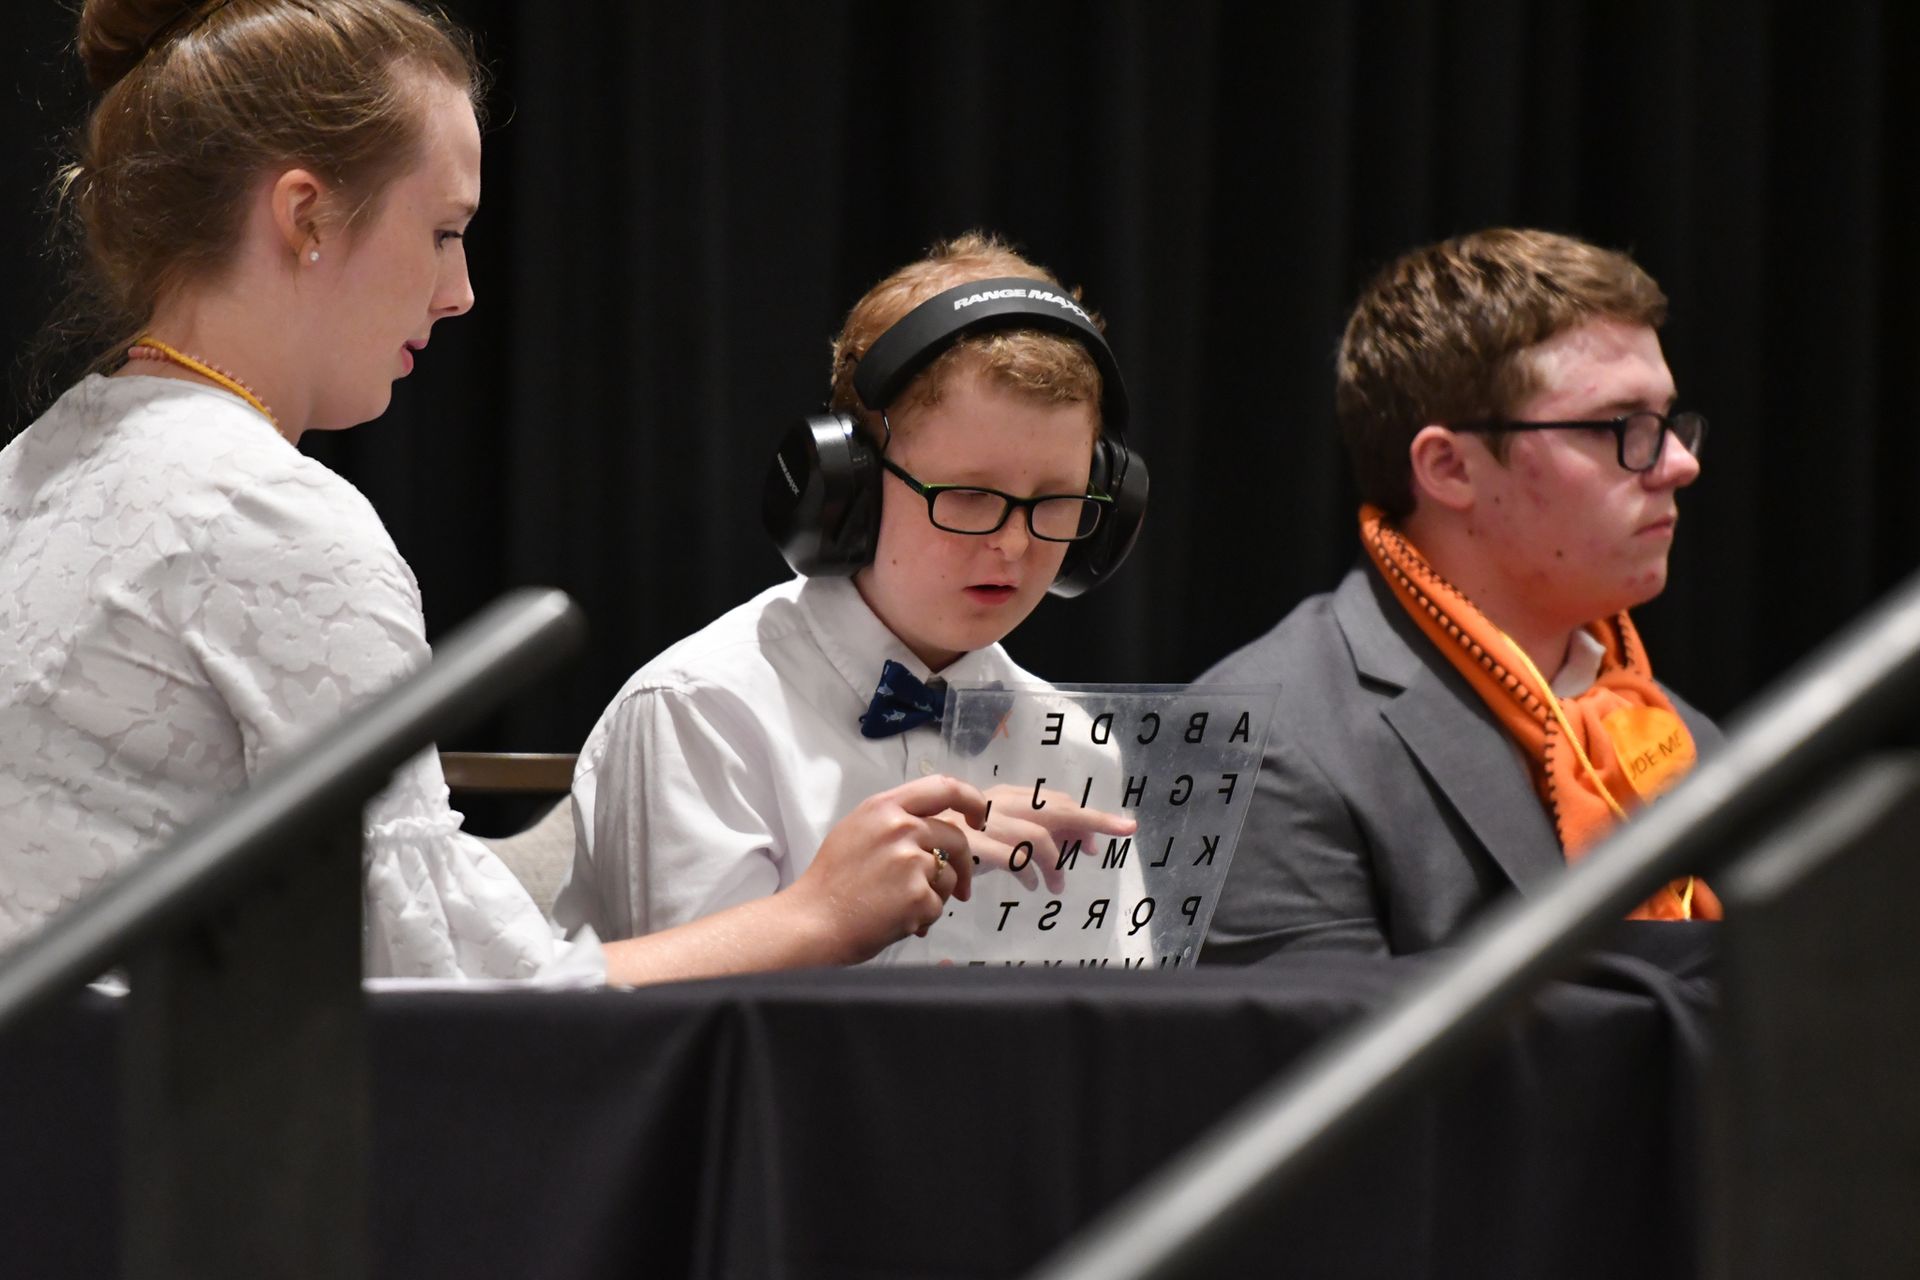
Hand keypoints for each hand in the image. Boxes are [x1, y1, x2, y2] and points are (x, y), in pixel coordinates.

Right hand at [786, 774, 987, 963]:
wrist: (813, 921)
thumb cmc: (832, 881)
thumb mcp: (857, 830)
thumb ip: (895, 821)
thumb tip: (934, 826)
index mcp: (884, 808)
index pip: (944, 788)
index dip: (971, 800)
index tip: (979, 817)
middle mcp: (901, 828)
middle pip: (956, 838)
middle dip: (963, 865)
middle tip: (961, 887)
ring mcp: (911, 862)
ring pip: (949, 876)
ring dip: (934, 894)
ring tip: (901, 906)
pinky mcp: (918, 896)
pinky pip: (938, 906)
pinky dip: (924, 917)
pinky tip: (897, 920)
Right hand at [957, 785, 1137, 893]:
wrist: (905, 848)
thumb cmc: (950, 845)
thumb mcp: (991, 835)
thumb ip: (1028, 836)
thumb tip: (1080, 842)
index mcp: (1000, 798)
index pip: (1051, 799)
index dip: (1082, 816)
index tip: (1109, 832)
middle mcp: (993, 804)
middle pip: (1054, 808)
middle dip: (1090, 821)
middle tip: (1117, 836)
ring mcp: (981, 823)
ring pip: (1036, 834)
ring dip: (1054, 862)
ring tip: (1057, 886)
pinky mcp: (969, 844)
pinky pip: (1011, 856)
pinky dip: (1028, 872)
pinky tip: (1033, 887)